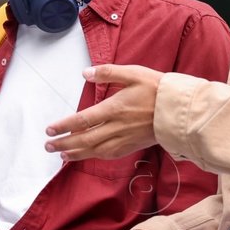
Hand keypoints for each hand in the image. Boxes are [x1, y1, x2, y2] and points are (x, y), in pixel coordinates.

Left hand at [44, 65, 164, 161]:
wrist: (180, 110)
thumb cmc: (158, 89)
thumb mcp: (134, 73)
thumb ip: (108, 72)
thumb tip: (86, 73)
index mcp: (115, 108)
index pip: (83, 120)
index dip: (64, 126)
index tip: (50, 130)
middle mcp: (117, 127)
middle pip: (85, 139)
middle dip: (64, 144)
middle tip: (48, 146)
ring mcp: (125, 139)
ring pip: (95, 150)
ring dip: (76, 154)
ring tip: (61, 155)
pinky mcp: (133, 146)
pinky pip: (109, 154)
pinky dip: (95, 156)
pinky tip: (87, 155)